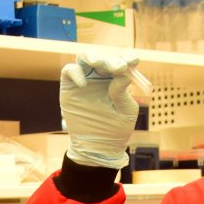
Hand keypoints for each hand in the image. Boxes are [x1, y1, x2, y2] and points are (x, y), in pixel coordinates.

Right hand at [60, 51, 141, 169]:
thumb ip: (123, 94)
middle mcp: (101, 75)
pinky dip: (75, 72)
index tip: (133, 61)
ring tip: (100, 64)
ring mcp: (84, 79)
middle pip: (104, 55)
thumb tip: (123, 75)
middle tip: (119, 67)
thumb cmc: (115, 129)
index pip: (121, 59)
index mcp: (117, 77)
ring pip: (85, 57)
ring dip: (94, 57)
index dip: (127, 56)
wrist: (97, 147)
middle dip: (111, 58)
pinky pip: (69, 70)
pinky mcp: (69, 87)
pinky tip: (83, 85)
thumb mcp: (125, 112)